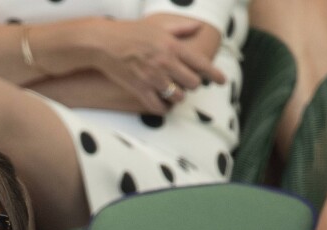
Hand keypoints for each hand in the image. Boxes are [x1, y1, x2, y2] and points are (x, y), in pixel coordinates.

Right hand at [91, 17, 225, 114]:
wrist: (104, 43)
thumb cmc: (131, 32)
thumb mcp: (157, 25)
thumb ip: (180, 28)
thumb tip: (198, 27)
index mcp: (172, 46)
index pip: (200, 63)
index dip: (214, 74)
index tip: (222, 81)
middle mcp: (165, 63)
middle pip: (192, 84)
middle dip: (191, 85)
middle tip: (185, 82)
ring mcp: (153, 78)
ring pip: (178, 97)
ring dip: (177, 97)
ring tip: (171, 91)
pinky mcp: (141, 90)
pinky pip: (159, 107)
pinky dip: (163, 108)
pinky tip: (161, 103)